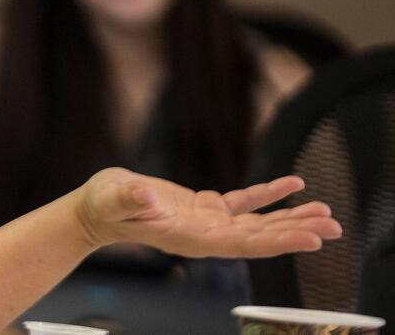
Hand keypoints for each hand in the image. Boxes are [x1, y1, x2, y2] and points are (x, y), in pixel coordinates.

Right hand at [74, 167, 341, 257]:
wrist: (96, 208)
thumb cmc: (102, 205)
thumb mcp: (112, 198)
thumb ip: (130, 197)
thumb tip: (147, 195)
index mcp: (189, 237)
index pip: (242, 244)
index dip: (277, 243)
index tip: (311, 240)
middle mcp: (205, 235)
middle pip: (259, 237)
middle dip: (296, 231)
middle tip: (333, 225)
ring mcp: (207, 222)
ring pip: (258, 223)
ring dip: (291, 217)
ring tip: (325, 210)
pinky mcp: (205, 207)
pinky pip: (245, 202)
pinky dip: (269, 195)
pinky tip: (292, 185)